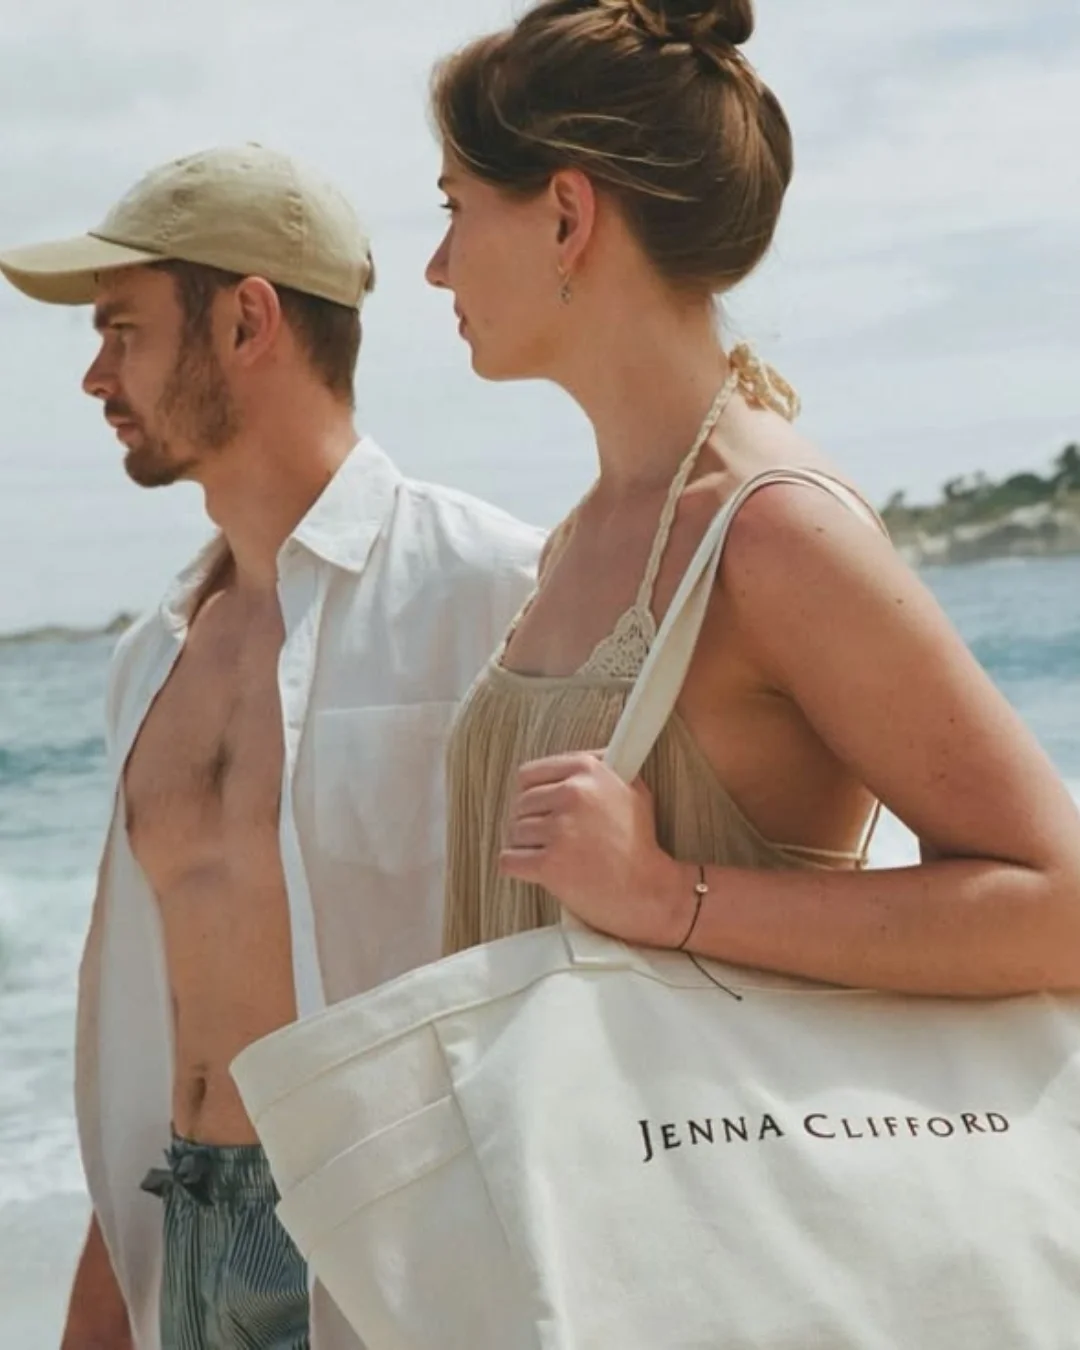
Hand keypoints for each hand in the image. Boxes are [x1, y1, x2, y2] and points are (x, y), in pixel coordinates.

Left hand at [499, 752, 684, 946]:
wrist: (648, 889)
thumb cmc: (639, 842)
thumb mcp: (632, 789)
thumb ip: (603, 768)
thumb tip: (585, 757)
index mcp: (587, 770)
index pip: (528, 774)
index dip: (532, 794)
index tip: (541, 808)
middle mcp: (572, 794)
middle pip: (520, 804)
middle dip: (531, 822)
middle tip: (553, 838)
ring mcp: (560, 829)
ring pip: (514, 832)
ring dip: (527, 846)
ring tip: (554, 855)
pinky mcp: (549, 864)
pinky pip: (508, 860)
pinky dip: (519, 868)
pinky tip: (540, 870)